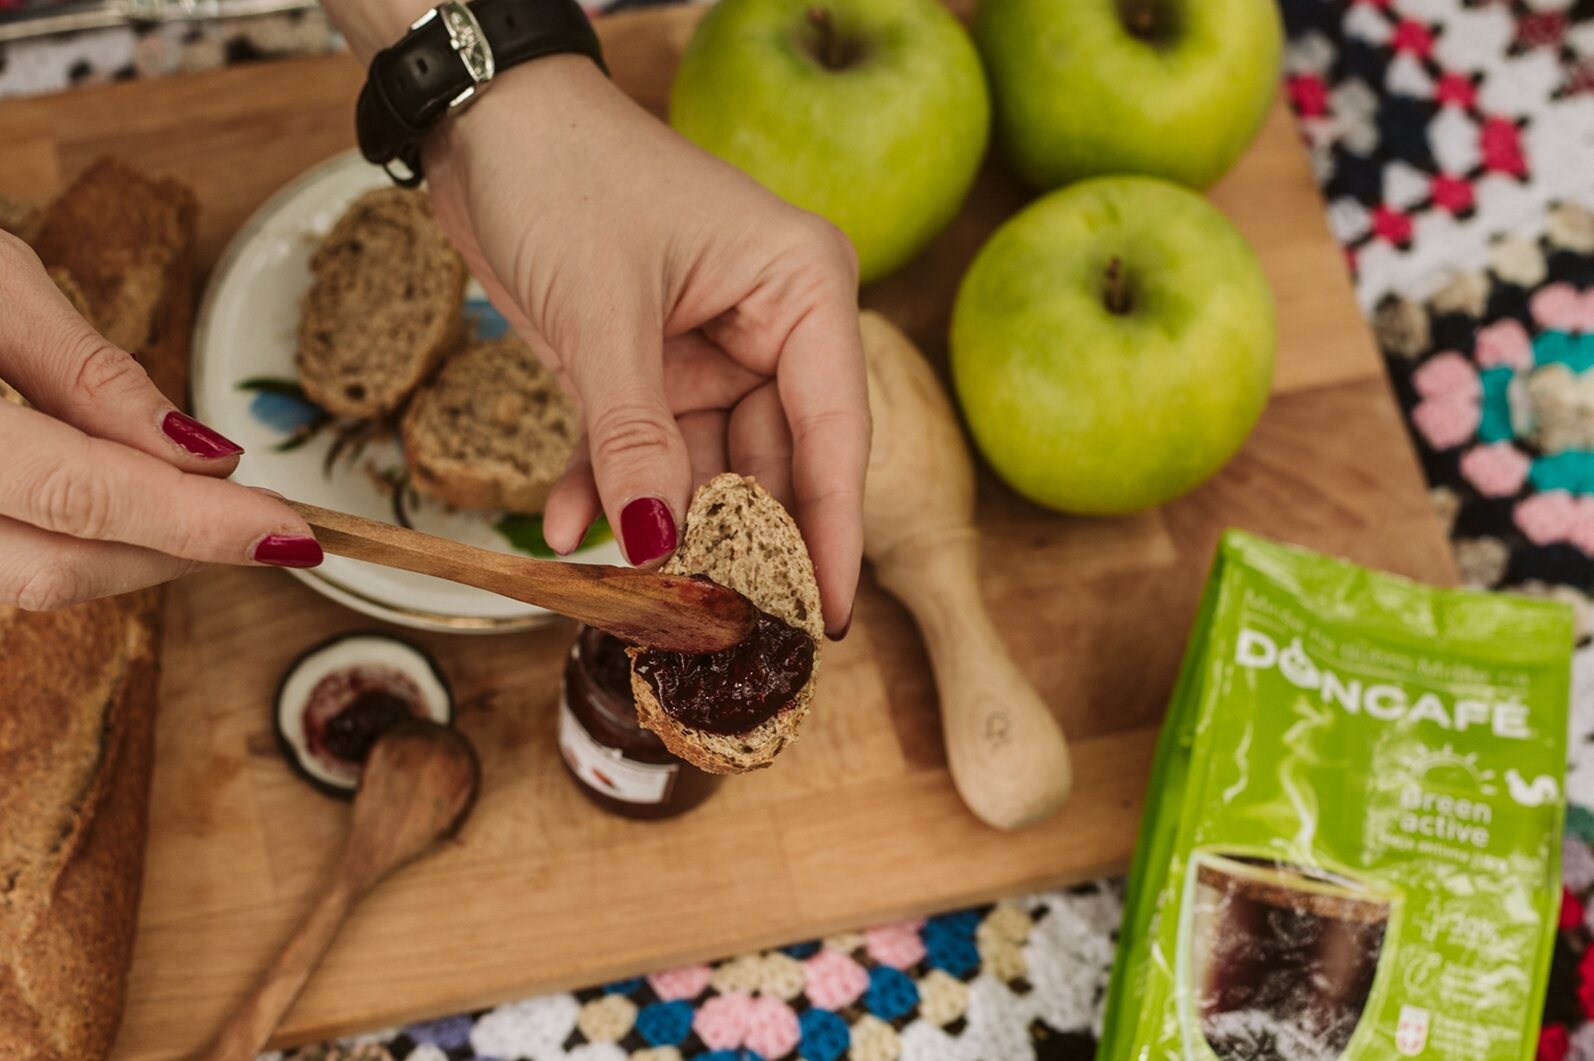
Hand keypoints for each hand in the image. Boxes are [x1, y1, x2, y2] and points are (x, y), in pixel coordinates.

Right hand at [0, 231, 321, 610]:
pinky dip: (67, 543)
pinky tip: (111, 502)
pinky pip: (0, 564)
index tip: (291, 527)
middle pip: (56, 569)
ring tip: (185, 500)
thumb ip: (89, 373)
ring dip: (125, 553)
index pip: (82, 496)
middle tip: (253, 512)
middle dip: (173, 549)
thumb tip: (200, 453)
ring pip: (26, 582)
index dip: (197, 522)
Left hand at [423, 58, 869, 636]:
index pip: (834, 433)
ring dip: (657, 527)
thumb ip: (632, 437)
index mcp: (800, 290)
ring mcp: (707, 351)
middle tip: (715, 628)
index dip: (830, 533)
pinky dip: (601, 488)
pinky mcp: (648, 367)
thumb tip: (658, 548)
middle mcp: (769, 325)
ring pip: (699, 470)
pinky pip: (637, 450)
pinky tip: (562, 530)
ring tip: (631, 598)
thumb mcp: (602, 312)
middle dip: (732, 545)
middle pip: (772, 465)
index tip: (827, 619)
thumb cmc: (563, 170)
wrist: (479, 122)